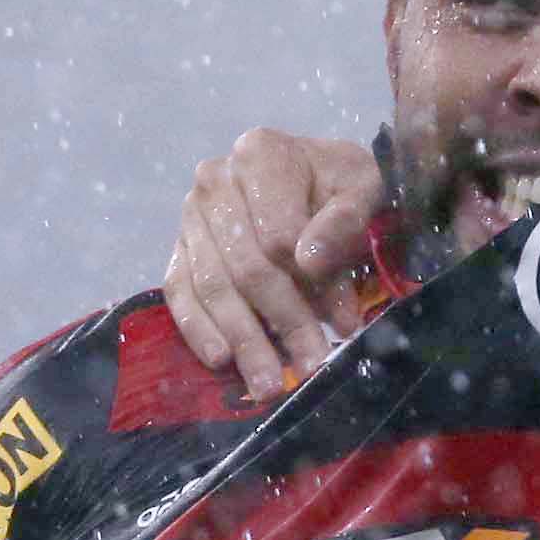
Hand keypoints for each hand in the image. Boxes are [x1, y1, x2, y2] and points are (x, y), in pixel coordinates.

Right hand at [161, 127, 387, 400]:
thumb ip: (344, 220)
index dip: (311, 283)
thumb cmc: (338, 185)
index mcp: (261, 154)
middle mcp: (215, 180)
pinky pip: (180, 292)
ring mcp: (190, 215)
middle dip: (283, 322)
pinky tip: (222, 361)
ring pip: (213, 285)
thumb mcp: (360, 189)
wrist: (309, 177)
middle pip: (247, 265)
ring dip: (244, 340)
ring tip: (270, 385)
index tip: (341, 322)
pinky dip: (198, 329)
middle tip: (311, 365)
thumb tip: (309, 261)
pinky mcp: (179, 247)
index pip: (279, 234)